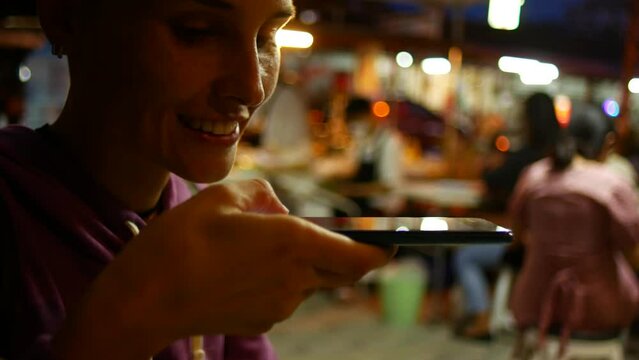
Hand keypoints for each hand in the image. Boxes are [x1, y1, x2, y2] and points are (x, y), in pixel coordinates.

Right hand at [53, 179, 393, 358]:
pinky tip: (242, 268)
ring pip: (311, 280)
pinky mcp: (263, 320)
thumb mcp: (221, 196)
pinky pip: (287, 295)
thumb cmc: (180, 242)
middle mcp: (296, 279)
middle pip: (342, 271)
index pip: (360, 256)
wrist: (145, 300)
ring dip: (303, 262)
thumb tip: (279, 210)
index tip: (393, 241)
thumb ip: (263, 194)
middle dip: (345, 253)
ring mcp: (281, 305)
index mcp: (293, 243)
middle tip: (326, 234)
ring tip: (258, 246)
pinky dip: (280, 278)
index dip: (381, 250)